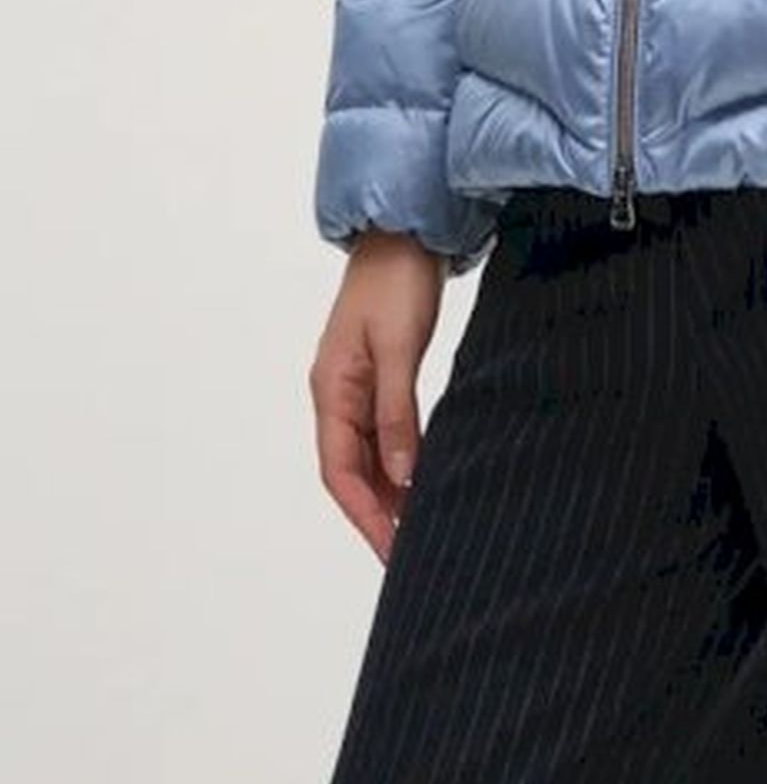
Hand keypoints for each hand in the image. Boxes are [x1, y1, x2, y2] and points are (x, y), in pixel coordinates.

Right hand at [309, 229, 444, 562]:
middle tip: (408, 551)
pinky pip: (381, 431)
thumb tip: (399, 476)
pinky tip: (418, 476)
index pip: (338, 471)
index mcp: (330, 389)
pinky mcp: (378, 374)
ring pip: (365, 453)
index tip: (391, 549)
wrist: (405, 231)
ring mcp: (355, 384)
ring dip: (387, 490)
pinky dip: (397, 459)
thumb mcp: (397, 347)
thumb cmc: (396, 280)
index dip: (364, 514)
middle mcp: (336, 393)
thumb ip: (396, 412)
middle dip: (376, 512)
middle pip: (349, 469)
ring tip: (416, 526)